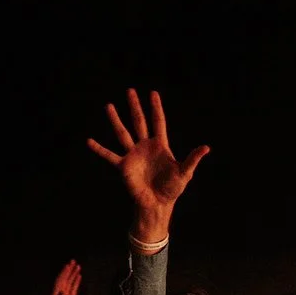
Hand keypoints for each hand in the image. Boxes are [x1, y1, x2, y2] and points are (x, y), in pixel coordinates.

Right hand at [88, 89, 208, 216]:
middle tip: (130, 90)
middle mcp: (145, 146)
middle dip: (135, 106)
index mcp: (160, 145)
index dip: (156, 107)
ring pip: (122, 133)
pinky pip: (109, 156)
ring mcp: (133, 155)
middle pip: (139, 122)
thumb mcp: (185, 173)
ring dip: (115, 120)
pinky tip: (89, 141)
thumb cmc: (172, 189)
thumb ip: (192, 159)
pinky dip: (99, 149)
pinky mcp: (124, 166)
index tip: (153, 93)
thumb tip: (206, 147)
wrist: (158, 203)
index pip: (158, 122)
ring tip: (108, 106)